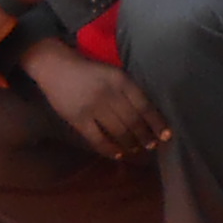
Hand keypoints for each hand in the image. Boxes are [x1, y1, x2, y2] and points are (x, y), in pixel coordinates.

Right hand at [25, 38, 167, 159]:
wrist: (56, 67)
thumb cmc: (89, 71)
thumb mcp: (113, 73)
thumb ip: (128, 91)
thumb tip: (146, 116)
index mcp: (120, 80)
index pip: (144, 105)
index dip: (157, 123)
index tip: (167, 135)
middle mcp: (109, 94)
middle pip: (133, 121)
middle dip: (145, 136)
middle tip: (152, 145)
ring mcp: (93, 108)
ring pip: (118, 132)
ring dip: (130, 144)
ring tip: (136, 149)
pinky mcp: (78, 119)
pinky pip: (98, 139)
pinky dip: (110, 149)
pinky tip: (118, 154)